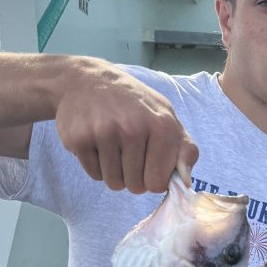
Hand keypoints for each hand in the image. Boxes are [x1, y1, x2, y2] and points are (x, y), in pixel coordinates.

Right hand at [54, 58, 198, 193]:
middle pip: (136, 186)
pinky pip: (95, 175)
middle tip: (129, 153)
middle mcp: (134, 128)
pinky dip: (97, 166)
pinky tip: (98, 143)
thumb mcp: (166, 117)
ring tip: (114, 147)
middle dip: (133, 178)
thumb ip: (185, 149)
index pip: (159, 183)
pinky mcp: (80, 139)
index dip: (154, 179)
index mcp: (162, 125)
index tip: (149, 163)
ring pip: (114, 183)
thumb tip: (186, 182)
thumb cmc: (134, 104)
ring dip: (115, 173)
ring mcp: (105, 133)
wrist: (88, 80)